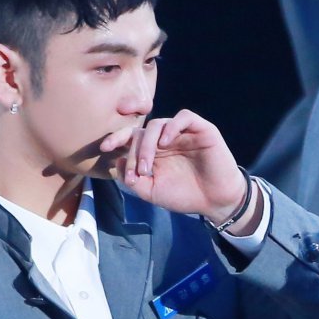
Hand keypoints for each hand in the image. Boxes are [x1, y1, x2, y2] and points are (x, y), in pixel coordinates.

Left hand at [100, 109, 248, 223]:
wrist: (215, 202)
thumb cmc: (184, 196)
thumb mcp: (152, 191)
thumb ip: (133, 179)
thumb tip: (118, 161)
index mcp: (153, 151)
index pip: (131, 137)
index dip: (116, 138)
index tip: (104, 148)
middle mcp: (166, 139)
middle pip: (141, 131)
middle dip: (135, 151)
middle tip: (139, 172)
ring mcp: (183, 133)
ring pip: (158, 124)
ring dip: (148, 144)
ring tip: (149, 165)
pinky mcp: (201, 130)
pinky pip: (184, 117)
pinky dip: (172, 126)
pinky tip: (166, 142)